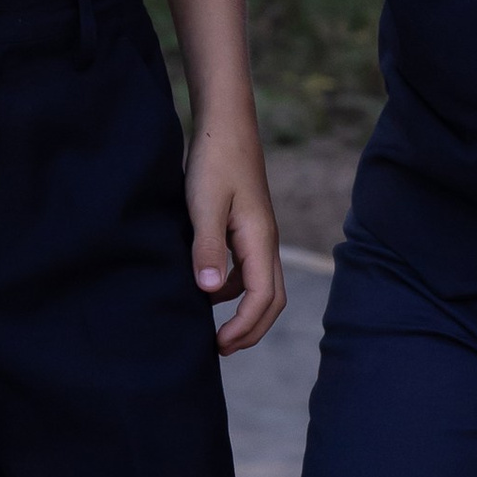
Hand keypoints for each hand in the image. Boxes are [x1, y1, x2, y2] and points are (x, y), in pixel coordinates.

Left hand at [185, 118, 284, 355]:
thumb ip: (207, 249)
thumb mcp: (204, 206)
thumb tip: (210, 293)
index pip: (262, 298)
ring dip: (243, 312)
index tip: (218, 345)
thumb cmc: (215, 161)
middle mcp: (265, 242)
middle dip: (251, 329)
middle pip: (272, 299)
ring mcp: (258, 235)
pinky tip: (208, 290)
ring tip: (213, 328)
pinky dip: (233, 289)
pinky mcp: (247, 228)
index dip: (244, 327)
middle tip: (221, 350)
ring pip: (262, 286)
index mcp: (259, 240)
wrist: (225, 126)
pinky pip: (248, 270)